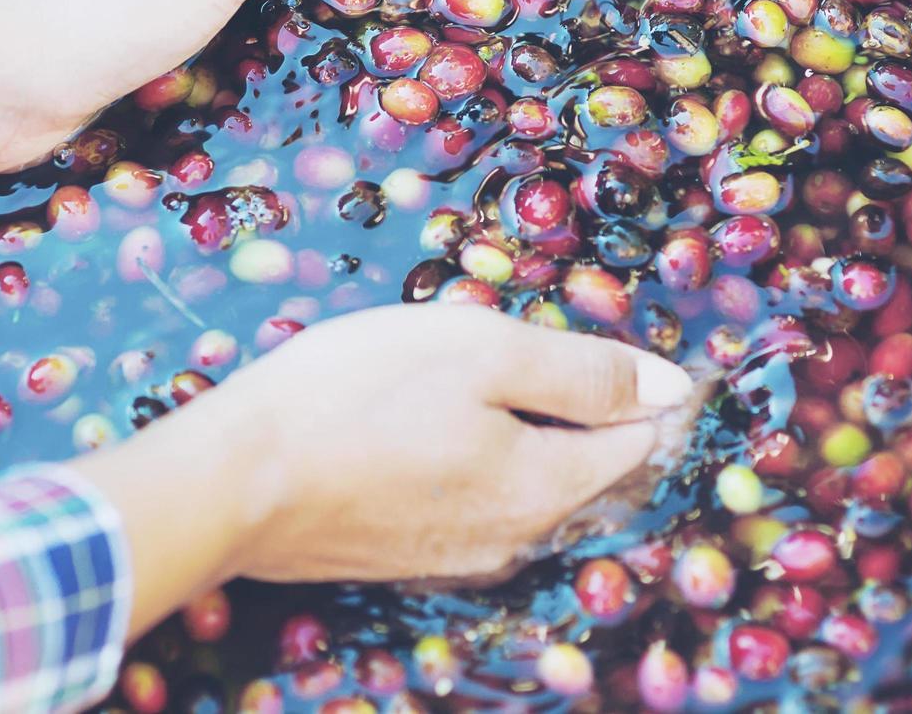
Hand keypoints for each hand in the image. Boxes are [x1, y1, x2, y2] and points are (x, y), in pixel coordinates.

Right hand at [85, 304, 700, 638]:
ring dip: (540, 446)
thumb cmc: (360, 394)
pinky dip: (489, 470)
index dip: (653, 392)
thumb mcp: (481, 353)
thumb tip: (675, 389)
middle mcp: (516, 539)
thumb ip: (584, 373)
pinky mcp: (406, 557)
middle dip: (600, 422)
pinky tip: (454, 435)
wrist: (236, 479)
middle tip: (584, 363)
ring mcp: (457, 558)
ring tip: (516, 390)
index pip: (640, 442)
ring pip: (531, 494)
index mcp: (548, 488)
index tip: (644, 353)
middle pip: (589, 476)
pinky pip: (479, 511)